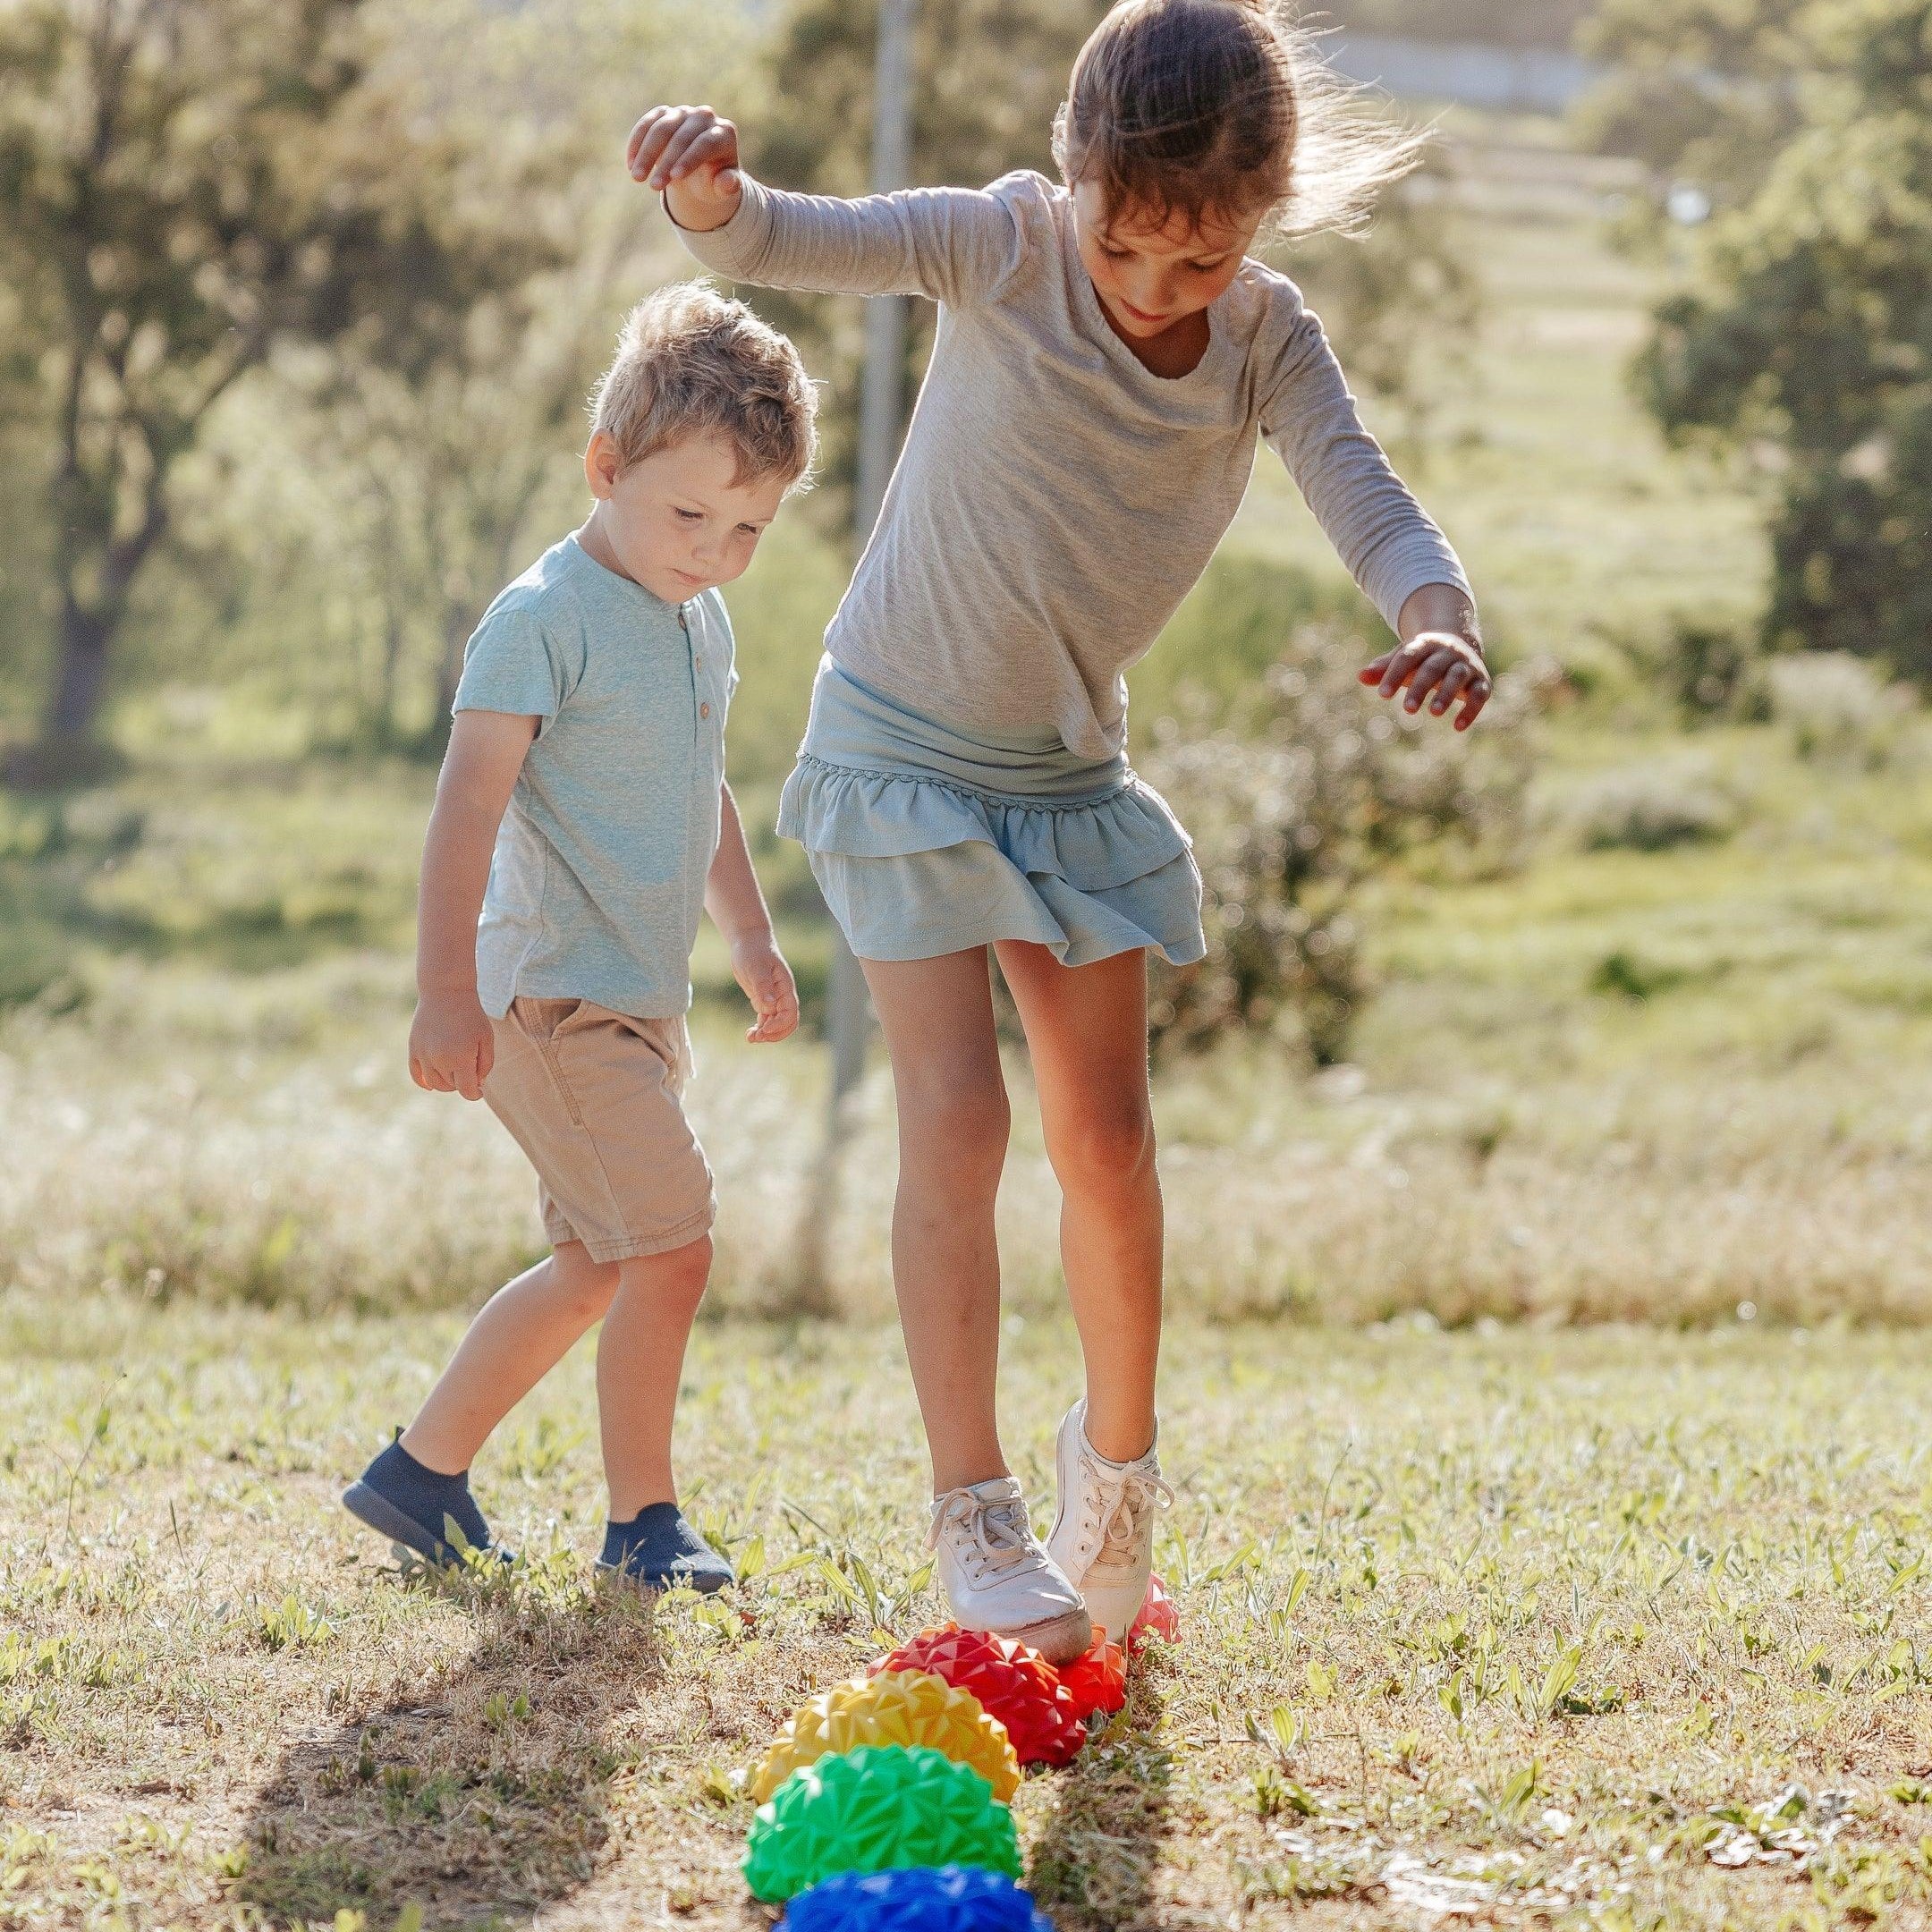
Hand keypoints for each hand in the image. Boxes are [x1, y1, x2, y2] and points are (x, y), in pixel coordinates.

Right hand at [409, 987, 494, 1100]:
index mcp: (461, 1058)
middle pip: (451, 1086)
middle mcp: (440, 1060)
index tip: (479, 1091)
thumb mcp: (486, 1038)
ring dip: (446, 1083)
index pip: (466, 1090)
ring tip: (455, 1070)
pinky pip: (416, 1075)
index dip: (474, 1094)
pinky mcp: (413, 1049)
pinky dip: (424, 1082)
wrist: (446, 991)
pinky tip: (432, 1084)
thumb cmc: (471, 1015)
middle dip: (462, 1082)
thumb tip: (476, 1084)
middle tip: (470, 1069)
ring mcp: (424, 1055)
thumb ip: (485, 1064)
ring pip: (435, 1083)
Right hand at [626, 105, 741, 231]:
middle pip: (682, 136)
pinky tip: (630, 165)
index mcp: (724, 134)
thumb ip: (727, 186)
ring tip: (637, 178)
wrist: (699, 172)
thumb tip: (729, 183)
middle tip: (654, 187)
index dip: (689, 159)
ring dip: (646, 153)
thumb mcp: (721, 189)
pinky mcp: (664, 113)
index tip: (675, 178)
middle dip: (666, 162)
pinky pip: (646, 124)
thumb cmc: (713, 182)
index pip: (706, 143)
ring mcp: (683, 113)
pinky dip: (637, 144)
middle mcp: (704, 117)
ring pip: (660, 128)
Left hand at [730, 935, 799, 1044]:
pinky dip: (760, 1028)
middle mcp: (782, 995)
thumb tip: (770, 1006)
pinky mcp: (763, 999)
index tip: (764, 1029)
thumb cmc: (753, 951)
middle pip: (788, 1022)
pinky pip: (766, 1019)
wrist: (748, 941)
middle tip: (757, 1038)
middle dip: (775, 1034)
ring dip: (766, 1034)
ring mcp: (774, 998)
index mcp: (785, 987)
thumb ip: (764, 986)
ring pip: (776, 1023)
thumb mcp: (756, 968)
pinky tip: (749, 1033)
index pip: (790, 1013)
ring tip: (750, 1038)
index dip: (779, 1025)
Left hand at [1360, 632, 1491, 730]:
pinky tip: (1458, 727)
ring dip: (1447, 694)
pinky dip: (1471, 709)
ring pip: (1457, 677)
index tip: (1382, 694)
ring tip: (1434, 713)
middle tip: (1408, 709)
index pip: (1407, 656)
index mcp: (1425, 644)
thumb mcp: (1402, 659)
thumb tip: (1360, 677)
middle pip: (1433, 668)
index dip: (1395, 674)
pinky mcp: (1481, 681)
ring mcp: (1466, 666)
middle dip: (1421, 687)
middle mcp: (1447, 652)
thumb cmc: (1422, 658)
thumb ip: (1383, 668)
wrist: (1458, 644)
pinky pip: (1479, 694)